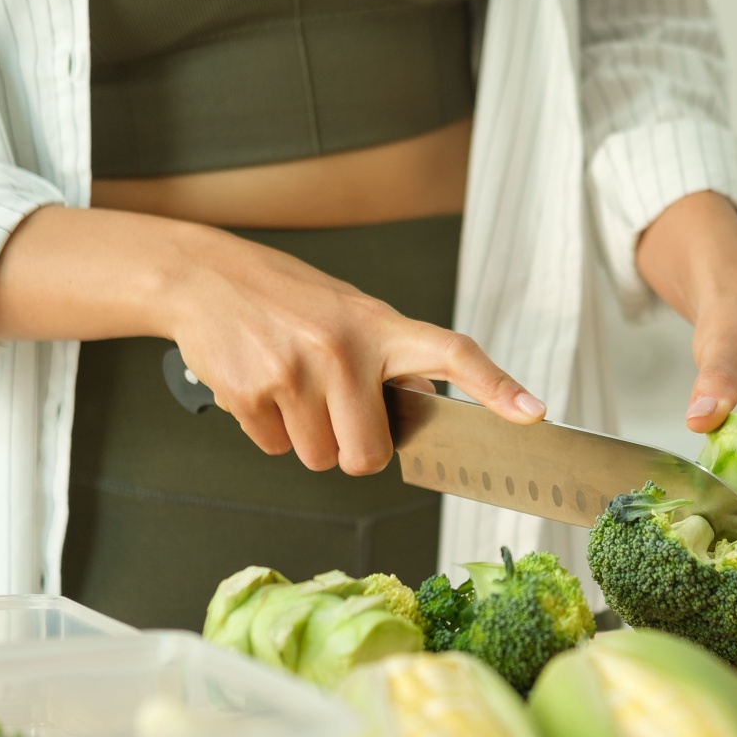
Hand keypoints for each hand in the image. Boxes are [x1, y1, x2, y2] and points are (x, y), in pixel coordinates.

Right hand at [0, 206, 544, 473]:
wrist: (204, 277)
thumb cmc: (289, 300)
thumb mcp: (351, 313)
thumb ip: (390, 360)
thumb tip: (422, 411)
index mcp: (380, 325)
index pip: (452, 354)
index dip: (495, 386)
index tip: (533, 413)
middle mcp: (343, 348)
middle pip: (367, 456)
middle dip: (352, 449)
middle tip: (334, 413)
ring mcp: (295, 371)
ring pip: (318, 458)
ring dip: (306, 438)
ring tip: (291, 388)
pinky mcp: (251, 392)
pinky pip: (274, 449)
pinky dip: (267, 430)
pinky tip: (260, 385)